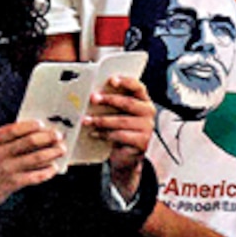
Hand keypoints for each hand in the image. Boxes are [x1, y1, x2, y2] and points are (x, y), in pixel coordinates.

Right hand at [0, 120, 65, 233]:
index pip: (15, 129)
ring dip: (52, 152)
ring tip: (61, 149)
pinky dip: (47, 171)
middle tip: (58, 135)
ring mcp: (6, 169)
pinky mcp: (11, 184)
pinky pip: (34, 176)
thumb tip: (34, 134)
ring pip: (36, 157)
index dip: (31, 126)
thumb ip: (4, 142)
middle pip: (29, 141)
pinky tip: (53, 168)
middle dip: (47, 137)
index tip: (42, 124)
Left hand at [85, 75, 155, 199]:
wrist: (126, 156)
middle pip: (129, 103)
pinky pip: (120, 136)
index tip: (112, 80)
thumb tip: (95, 94)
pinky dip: (104, 134)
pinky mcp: (142, 142)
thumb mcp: (119, 114)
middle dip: (109, 100)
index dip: (125, 82)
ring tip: (87, 120)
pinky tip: (95, 133)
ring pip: (122, 121)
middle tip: (94, 99)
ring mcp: (147, 128)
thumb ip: (113, 104)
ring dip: (101, 120)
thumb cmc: (121, 131)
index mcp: (144, 101)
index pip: (138, 87)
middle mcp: (148, 113)